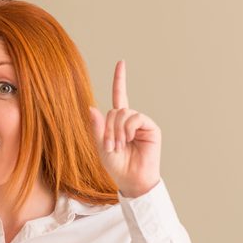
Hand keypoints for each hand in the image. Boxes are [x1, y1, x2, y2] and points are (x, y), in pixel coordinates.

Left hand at [88, 60, 161, 197]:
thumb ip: (97, 127)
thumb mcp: (100, 146)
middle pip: (115, 110)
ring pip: (124, 114)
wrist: (131, 179)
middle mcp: (131, 120)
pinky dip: (128, 129)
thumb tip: (91, 107)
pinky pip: (136, 118)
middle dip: (108, 128)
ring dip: (116, 131)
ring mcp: (142, 123)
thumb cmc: (117, 166)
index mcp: (118, 122)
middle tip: (109, 146)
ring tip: (118, 146)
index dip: (120, 80)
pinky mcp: (151, 128)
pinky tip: (129, 140)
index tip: (121, 63)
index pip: (120, 96)